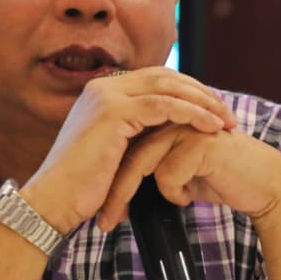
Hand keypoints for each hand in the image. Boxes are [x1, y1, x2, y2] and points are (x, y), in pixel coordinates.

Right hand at [22, 68, 237, 231]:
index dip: (189, 92)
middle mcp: (103, 87)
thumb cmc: (83, 188)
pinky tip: (211, 127)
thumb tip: (169, 137)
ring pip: (169, 87)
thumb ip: (137, 137)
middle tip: (227, 113)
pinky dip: (192, 114)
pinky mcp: (113, 112)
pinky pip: (164, 105)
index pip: (157, 80)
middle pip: (167, 77)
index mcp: (103, 93)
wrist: (53, 203)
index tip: (214, 112)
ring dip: (203, 102)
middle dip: (202, 93)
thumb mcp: (115, 153)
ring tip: (227, 121)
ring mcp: (106, 96)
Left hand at [95, 124, 280, 230]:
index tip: (97, 210)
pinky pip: (168, 173)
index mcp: (165, 120)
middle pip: (129, 152)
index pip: (126, 145)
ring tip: (118, 218)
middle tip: (102, 221)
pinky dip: (174, 192)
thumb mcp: (181, 173)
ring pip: (142, 162)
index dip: (110, 177)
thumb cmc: (222, 178)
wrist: (263, 184)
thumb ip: (154, 167)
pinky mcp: (200, 141)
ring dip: (127, 193)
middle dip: (112, 189)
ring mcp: (187, 126)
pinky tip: (188, 198)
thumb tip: (116, 184)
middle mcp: (173, 118)